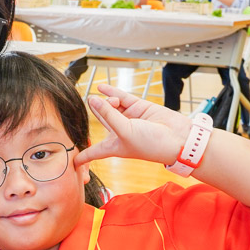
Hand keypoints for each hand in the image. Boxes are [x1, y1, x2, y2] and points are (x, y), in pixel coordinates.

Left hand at [75, 84, 193, 167]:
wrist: (177, 138)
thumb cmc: (151, 144)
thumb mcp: (125, 131)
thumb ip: (108, 114)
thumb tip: (93, 99)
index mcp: (114, 146)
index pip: (93, 152)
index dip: (82, 156)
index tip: (71, 163)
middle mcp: (119, 133)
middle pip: (101, 120)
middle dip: (94, 112)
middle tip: (90, 102)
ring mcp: (128, 119)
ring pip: (110, 107)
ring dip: (107, 102)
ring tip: (110, 102)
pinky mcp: (138, 107)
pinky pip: (121, 98)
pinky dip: (111, 92)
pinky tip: (101, 87)